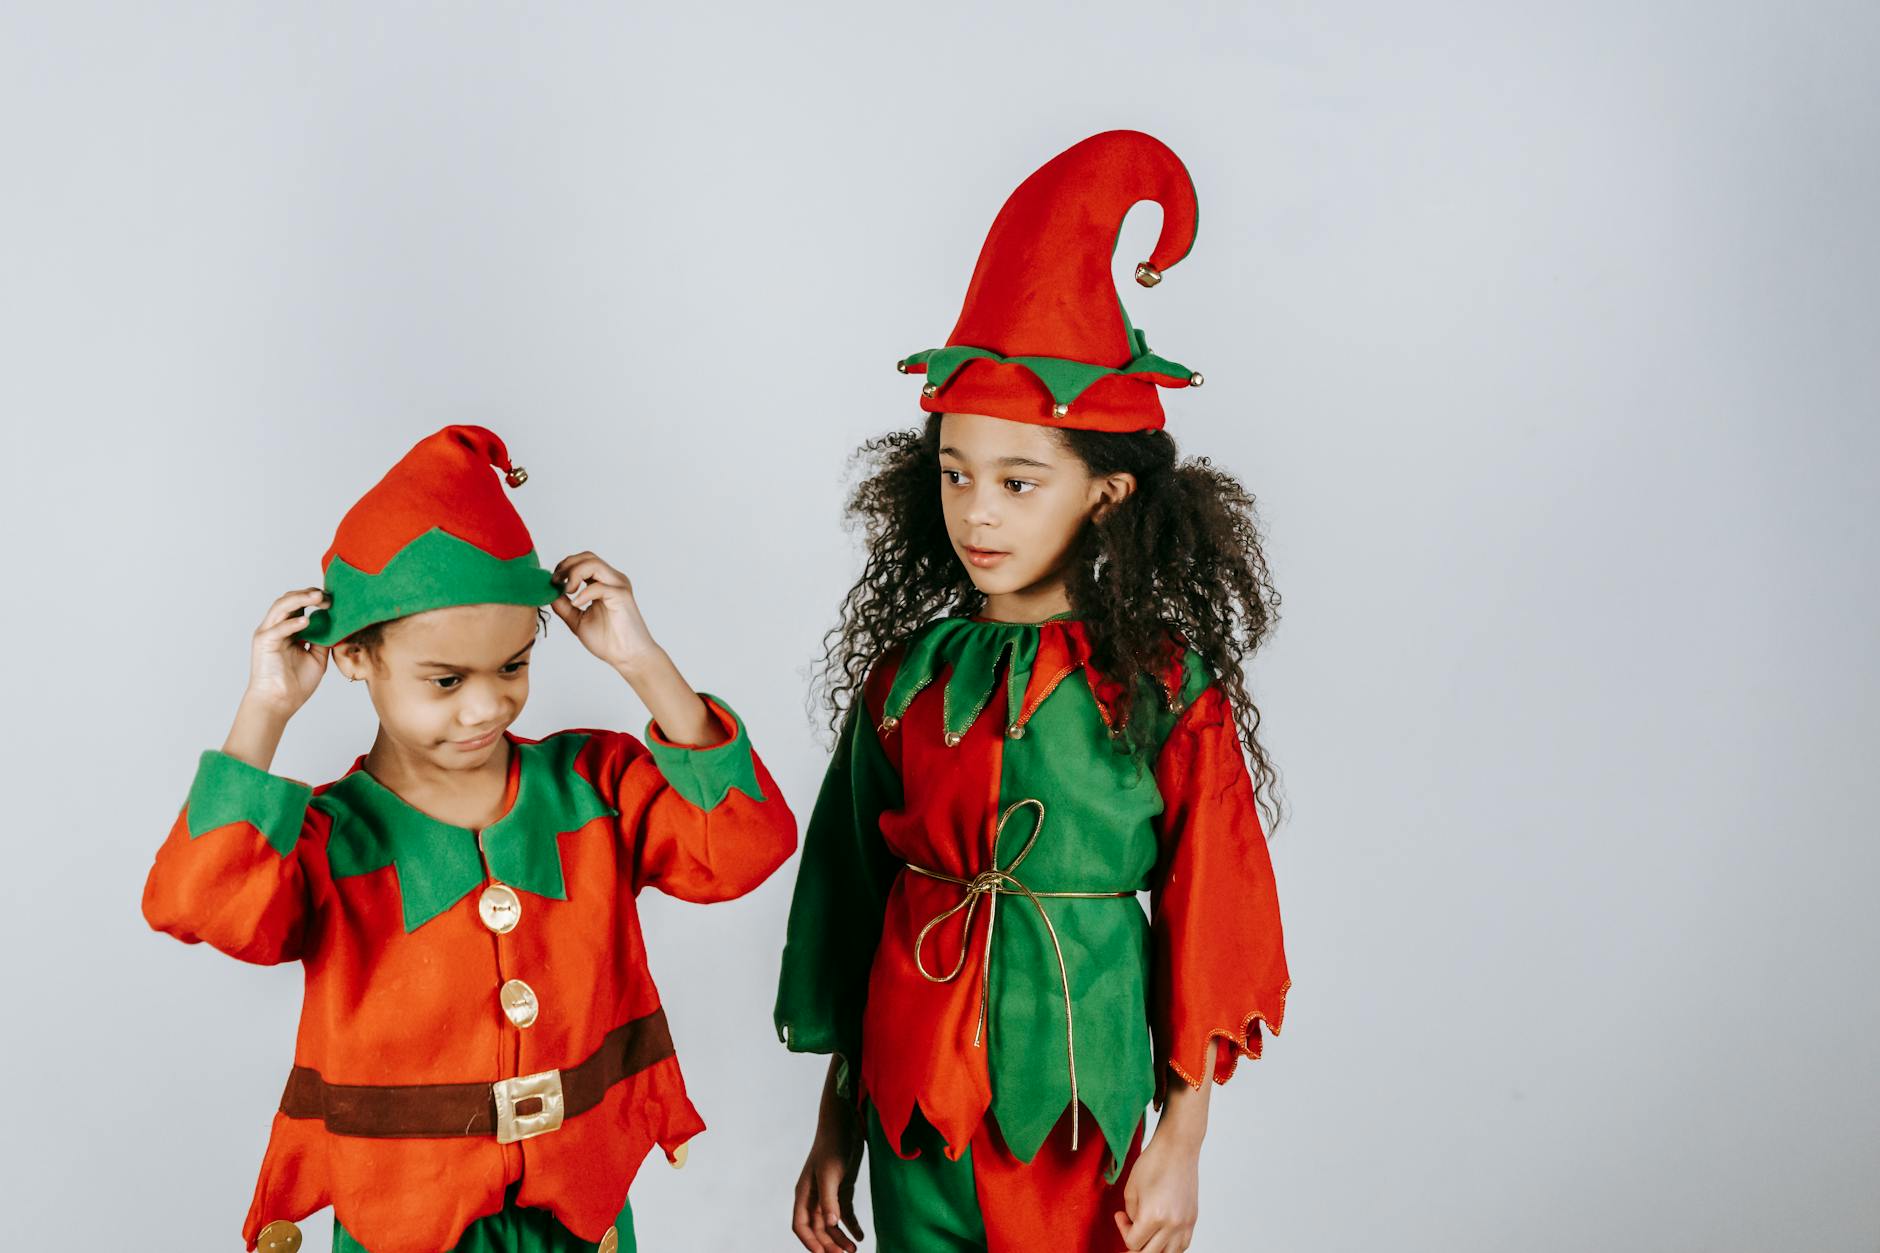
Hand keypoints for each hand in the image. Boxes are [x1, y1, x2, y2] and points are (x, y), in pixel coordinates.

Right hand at [244, 588, 330, 717]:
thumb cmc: (296, 683)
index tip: (333, 598)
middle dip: (308, 594)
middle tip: (327, 595)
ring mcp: (268, 633)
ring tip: (318, 598)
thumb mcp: (317, 657)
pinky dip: (291, 623)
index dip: (314, 598)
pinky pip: (278, 629)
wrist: (280, 702)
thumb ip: (323, 639)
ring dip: (300, 600)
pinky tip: (306, 621)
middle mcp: (276, 627)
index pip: (299, 605)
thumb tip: (337, 623)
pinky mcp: (263, 643)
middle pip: (289, 600)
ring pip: (281, 607)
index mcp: (288, 629)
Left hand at [550, 552, 661, 673]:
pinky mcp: (621, 595)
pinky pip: (598, 586)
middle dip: (566, 565)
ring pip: (593, 563)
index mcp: (604, 583)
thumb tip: (550, 593)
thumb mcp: (577, 620)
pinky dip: (583, 593)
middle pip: (587, 556)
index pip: (583, 561)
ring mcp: (618, 585)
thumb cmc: (608, 641)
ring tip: (567, 591)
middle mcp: (613, 580)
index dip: (564, 567)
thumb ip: (564, 606)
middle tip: (556, 582)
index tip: (553, 583)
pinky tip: (577, 604)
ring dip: (574, 574)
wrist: (628, 657)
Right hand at [791, 1099, 865, 1251]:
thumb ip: (829, 1199)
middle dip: (829, 1244)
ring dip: (840, 1238)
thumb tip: (829, 1224)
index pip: (801, 1225)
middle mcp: (814, 1195)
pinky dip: (851, 1226)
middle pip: (818, 1228)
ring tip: (854, 1250)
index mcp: (804, 1193)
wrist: (845, 1122)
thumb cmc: (833, 1144)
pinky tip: (860, 1236)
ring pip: (831, 1223)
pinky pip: (844, 1213)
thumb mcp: (830, 1173)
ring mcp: (828, 1192)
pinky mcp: (843, 1188)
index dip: (810, 1242)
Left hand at [1114, 1127, 1201, 1252]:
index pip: (1133, 1243)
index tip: (1120, 1216)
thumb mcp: (1131, 1190)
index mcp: (1153, 1216)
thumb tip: (1134, 1228)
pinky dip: (1171, 1247)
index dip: (1123, 1230)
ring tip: (1146, 1237)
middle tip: (1130, 1234)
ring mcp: (1185, 1223)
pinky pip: (1183, 1245)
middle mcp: (1172, 1224)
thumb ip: (1130, 1215)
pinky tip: (1162, 1237)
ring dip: (1154, 1249)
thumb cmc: (1154, 1163)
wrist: (1178, 1148)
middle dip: (1136, 1246)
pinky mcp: (1193, 1219)